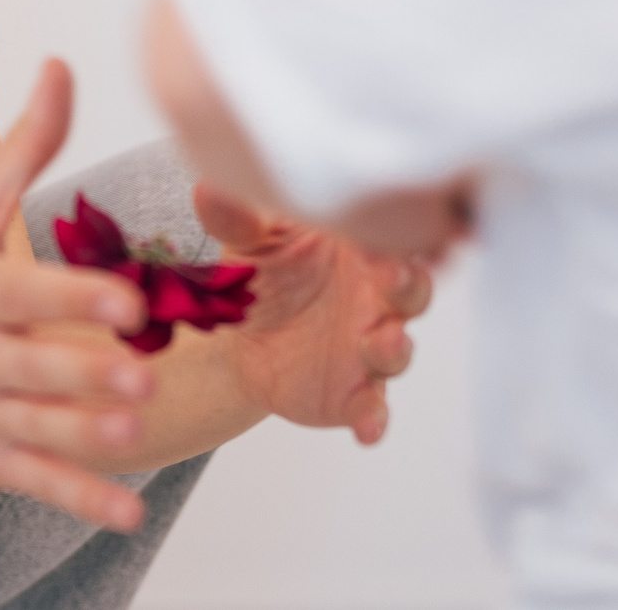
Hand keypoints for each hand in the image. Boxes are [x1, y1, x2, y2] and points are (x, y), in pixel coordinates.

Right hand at [0, 59, 157, 530]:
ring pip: (41, 429)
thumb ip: (25, 147)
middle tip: (143, 376)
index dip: (73, 298)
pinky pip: (40, 484)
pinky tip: (129, 511)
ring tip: (138, 429)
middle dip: (86, 373)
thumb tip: (61, 68)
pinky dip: (84, 502)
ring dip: (89, 436)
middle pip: (34, 366)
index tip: (124, 300)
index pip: (23, 293)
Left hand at [194, 184, 433, 445]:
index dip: (390, 230)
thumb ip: (236, 219)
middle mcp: (375, 297)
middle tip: (394, 273)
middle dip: (408, 282)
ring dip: (394, 346)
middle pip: (410, 289)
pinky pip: (372, 408)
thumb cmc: (262, 269)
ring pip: (396, 348)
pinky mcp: (353, 393)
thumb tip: (207, 187)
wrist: (242, 332)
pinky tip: (369, 429)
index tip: (378, 224)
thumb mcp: (246, 241)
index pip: (388, 234)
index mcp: (358, 249)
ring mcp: (367, 347)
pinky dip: (375, 418)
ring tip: (383, 341)